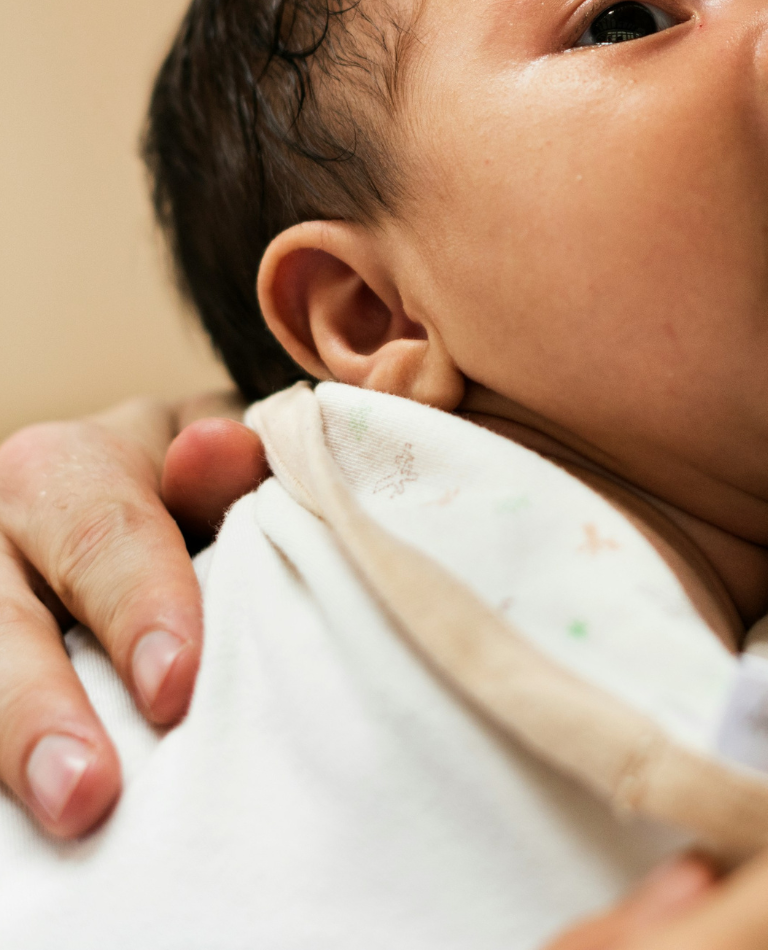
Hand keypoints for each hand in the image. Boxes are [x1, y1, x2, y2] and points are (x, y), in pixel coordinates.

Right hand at [0, 395, 265, 836]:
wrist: (151, 501)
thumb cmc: (203, 484)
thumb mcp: (225, 457)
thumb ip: (230, 466)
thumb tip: (216, 450)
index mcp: (68, 467)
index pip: (104, 535)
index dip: (141, 608)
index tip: (175, 685)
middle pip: (4, 623)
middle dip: (40, 711)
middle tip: (87, 793)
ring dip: (11, 746)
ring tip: (62, 817)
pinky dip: (2, 767)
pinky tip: (29, 833)